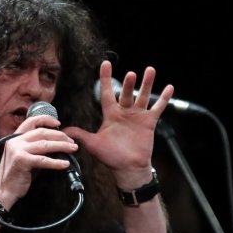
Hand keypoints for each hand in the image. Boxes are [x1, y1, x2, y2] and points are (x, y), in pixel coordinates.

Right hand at [0, 113, 77, 207]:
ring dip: (62, 146)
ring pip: (45, 144)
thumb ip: (37, 149)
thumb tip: (56, 145)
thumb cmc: (16, 175)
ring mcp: (18, 150)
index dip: (46, 120)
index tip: (58, 123)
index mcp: (15, 138)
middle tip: (71, 142)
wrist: (4, 190)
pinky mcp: (22, 161)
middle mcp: (15, 141)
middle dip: (60, 136)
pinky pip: (44, 160)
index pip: (31, 121)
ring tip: (72, 149)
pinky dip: (56, 162)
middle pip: (42, 132)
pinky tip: (65, 164)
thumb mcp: (25, 157)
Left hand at [63, 60, 174, 189]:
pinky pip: (157, 108)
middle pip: (127, 93)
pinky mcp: (149, 122)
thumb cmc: (111, 157)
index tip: (105, 64)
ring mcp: (137, 116)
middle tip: (130, 74)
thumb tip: (63, 130)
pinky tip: (169, 87)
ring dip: (146, 84)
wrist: (128, 169)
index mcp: (111, 115)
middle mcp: (124, 112)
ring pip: (143, 96)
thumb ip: (80, 134)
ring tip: (150, 70)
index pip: (107, 92)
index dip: (105, 78)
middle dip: (129, 83)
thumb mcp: (93, 144)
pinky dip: (164, 98)